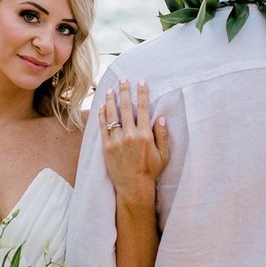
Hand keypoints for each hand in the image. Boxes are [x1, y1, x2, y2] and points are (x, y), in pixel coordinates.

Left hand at [100, 79, 168, 199]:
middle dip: (125, 91)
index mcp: (145, 136)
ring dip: (111, 100)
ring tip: (110, 90)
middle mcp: (130, 136)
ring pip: (113, 115)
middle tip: (123, 79)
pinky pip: (103, 127)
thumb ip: (162, 135)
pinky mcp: (107, 147)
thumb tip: (161, 117)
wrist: (133, 187)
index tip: (141, 82)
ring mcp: (117, 141)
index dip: (142, 94)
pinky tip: (102, 107)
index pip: (144, 109)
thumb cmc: (150, 171)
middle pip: (126, 108)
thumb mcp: (163, 154)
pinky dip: (102, 115)